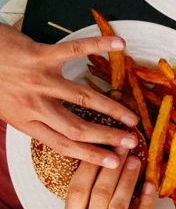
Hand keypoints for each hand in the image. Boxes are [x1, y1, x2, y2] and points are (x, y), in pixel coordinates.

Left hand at [0, 25, 139, 167]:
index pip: (63, 145)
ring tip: (132, 117)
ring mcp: (38, 80)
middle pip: (77, 128)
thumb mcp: (8, 109)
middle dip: (107, 138)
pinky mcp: (39, 55)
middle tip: (131, 142)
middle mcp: (34, 105)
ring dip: (111, 109)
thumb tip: (62, 134)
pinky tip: (118, 45)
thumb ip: (35, 120)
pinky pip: (74, 50)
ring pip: (81, 98)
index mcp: (25, 121)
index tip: (114, 163)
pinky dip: (98, 46)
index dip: (91, 156)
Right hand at [59, 153, 154, 208]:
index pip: (77, 191)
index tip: (101, 149)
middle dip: (113, 167)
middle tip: (124, 147)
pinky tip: (150, 189)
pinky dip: (146, 205)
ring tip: (136, 162)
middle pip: (101, 194)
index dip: (90, 167)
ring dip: (129, 181)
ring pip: (120, 206)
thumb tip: (98, 182)